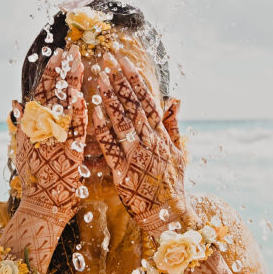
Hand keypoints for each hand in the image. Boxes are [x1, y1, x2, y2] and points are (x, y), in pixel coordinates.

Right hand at [13, 45, 87, 228]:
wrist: (40, 207)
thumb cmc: (36, 179)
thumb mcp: (23, 148)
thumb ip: (22, 123)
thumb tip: (14, 102)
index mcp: (32, 126)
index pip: (42, 92)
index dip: (51, 72)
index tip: (59, 53)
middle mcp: (41, 130)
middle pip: (53, 94)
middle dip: (63, 70)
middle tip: (72, 48)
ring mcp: (54, 141)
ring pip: (63, 107)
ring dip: (71, 84)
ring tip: (79, 63)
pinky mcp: (68, 155)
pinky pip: (74, 132)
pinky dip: (77, 115)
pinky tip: (82, 98)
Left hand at [87, 54, 193, 237]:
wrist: (170, 214)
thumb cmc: (172, 184)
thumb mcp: (178, 151)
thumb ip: (173, 124)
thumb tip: (176, 98)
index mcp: (162, 135)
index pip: (148, 101)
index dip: (135, 80)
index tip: (125, 61)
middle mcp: (151, 141)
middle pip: (134, 105)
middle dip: (121, 81)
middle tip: (108, 59)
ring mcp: (138, 155)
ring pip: (123, 121)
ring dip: (111, 98)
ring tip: (100, 77)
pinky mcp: (124, 170)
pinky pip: (111, 145)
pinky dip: (103, 127)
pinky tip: (94, 111)